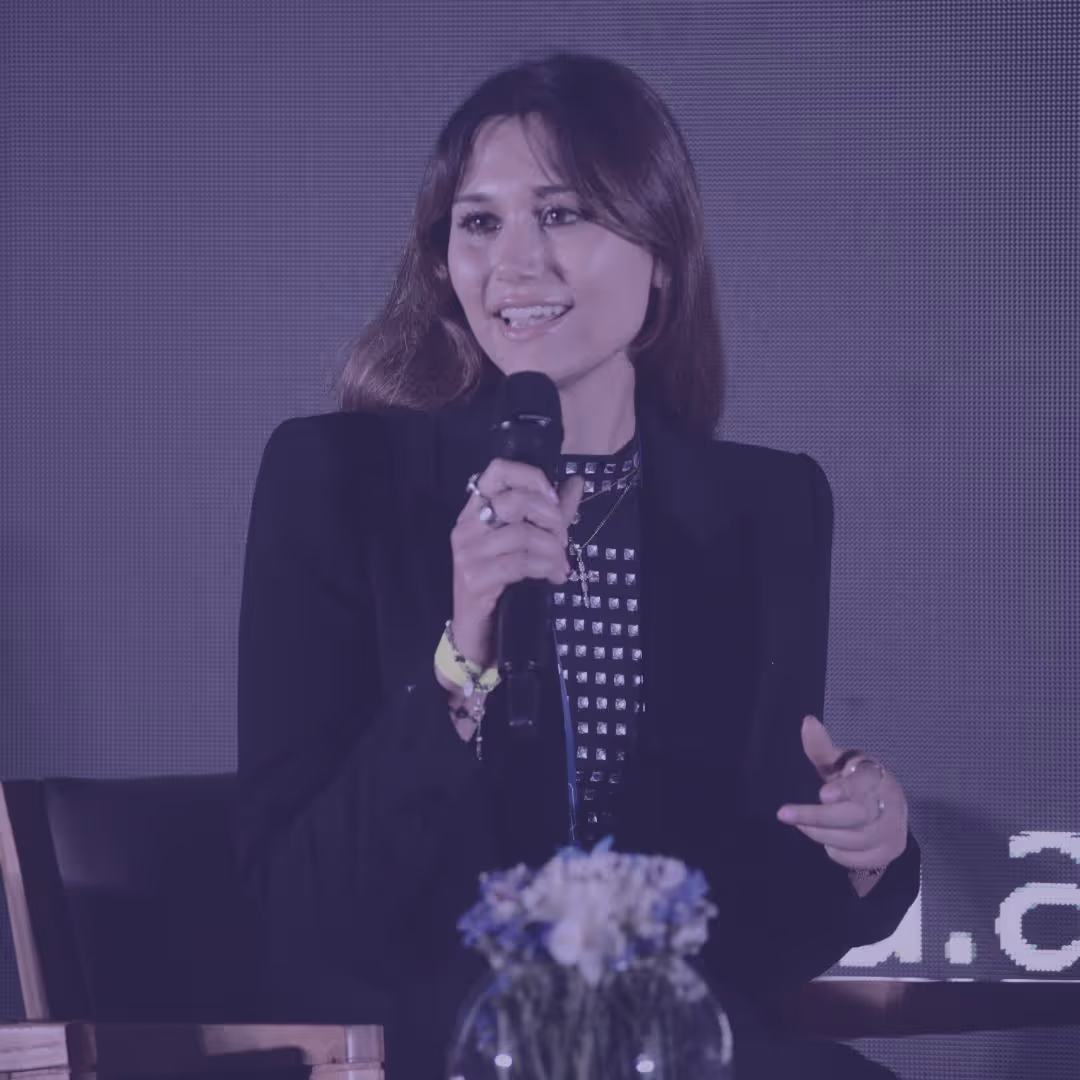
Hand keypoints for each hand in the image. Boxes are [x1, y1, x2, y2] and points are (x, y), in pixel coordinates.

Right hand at [449, 460, 583, 667]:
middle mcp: (467, 527)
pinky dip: (546, 568)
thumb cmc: (500, 583)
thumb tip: (576, 482)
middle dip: (551, 519)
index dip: (530, 476)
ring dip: (553, 550)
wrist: (477, 632)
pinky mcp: (475, 579)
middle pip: (516, 501)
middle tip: (562, 541)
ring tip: (561, 565)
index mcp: (475, 510)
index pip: (497, 471)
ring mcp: (468, 553)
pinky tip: (555, 578)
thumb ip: (550, 512)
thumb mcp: (526, 543)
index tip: (553, 498)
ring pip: (523, 535)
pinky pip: (521, 563)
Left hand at [777, 716, 908, 874]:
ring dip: (821, 834)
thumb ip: (822, 748)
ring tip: (802, 825)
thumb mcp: (840, 763)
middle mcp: (889, 802)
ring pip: (854, 839)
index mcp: (876, 775)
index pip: (864, 781)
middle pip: (855, 815)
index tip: (823, 794)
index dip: (846, 788)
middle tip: (784, 814)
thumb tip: (807, 721)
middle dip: (818, 817)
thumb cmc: (855, 781)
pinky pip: (858, 859)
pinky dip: (838, 852)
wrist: (889, 810)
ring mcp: (892, 829)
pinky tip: (828, 841)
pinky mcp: (890, 852)